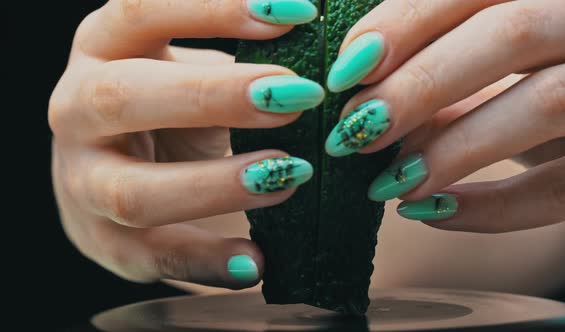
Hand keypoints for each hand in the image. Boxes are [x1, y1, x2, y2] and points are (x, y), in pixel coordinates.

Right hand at [49, 0, 321, 288]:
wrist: (111, 173)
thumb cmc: (167, 110)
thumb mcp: (190, 68)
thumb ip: (238, 63)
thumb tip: (319, 50)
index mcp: (105, 48)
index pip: (143, 9)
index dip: (216, 8)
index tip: (297, 13)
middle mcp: (78, 109)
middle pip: (126, 96)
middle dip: (218, 96)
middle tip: (300, 97)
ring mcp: (82, 181)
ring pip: (134, 191)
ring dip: (216, 185)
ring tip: (287, 177)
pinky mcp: (104, 240)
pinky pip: (153, 257)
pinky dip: (208, 262)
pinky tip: (256, 262)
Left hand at [323, 0, 564, 232]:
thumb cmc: (548, 81)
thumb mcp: (500, 69)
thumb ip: (446, 77)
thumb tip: (369, 112)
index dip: (402, 24)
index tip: (344, 73)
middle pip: (510, 32)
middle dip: (418, 84)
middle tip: (353, 132)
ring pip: (549, 100)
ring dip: (451, 147)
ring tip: (386, 184)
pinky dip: (497, 208)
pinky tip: (434, 214)